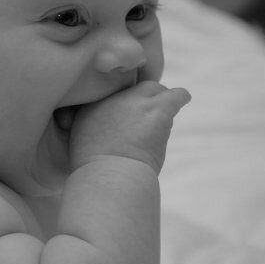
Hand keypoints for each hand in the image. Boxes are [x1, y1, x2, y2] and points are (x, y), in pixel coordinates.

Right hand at [69, 81, 190, 173]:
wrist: (109, 176)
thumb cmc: (96, 168)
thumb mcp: (80, 139)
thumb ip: (90, 123)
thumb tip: (110, 125)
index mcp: (92, 103)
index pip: (113, 91)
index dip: (122, 103)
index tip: (125, 114)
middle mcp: (113, 96)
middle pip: (134, 87)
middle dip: (141, 98)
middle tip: (146, 114)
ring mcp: (136, 101)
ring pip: (155, 90)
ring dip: (158, 105)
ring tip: (160, 119)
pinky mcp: (158, 110)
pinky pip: (176, 95)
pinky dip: (180, 97)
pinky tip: (184, 99)